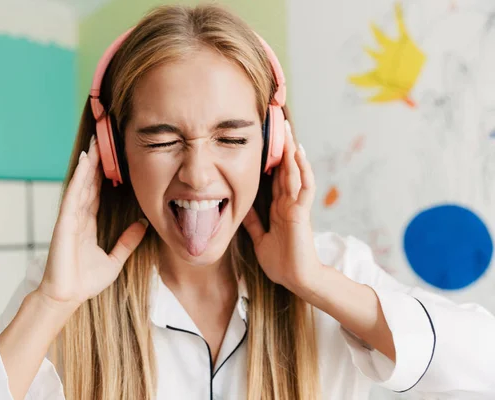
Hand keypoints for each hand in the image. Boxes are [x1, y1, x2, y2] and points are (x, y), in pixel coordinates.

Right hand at [37, 136, 148, 309]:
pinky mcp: (64, 223)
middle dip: (95, 162)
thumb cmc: (85, 282)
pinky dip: (79, 178)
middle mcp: (78, 217)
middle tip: (103, 140)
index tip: (110, 158)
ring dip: (88, 164)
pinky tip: (84, 162)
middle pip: (88, 183)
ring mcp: (70, 218)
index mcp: (87, 224)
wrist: (68, 297)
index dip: (101, 175)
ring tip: (96, 144)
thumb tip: (142, 225)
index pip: (96, 193)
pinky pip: (73, 195)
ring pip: (81, 184)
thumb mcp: (114, 260)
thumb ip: (127, 242)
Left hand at [242, 120, 320, 296]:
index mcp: (279, 207)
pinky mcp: (302, 212)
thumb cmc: (281, 262)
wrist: (296, 279)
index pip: (274, 178)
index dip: (271, 160)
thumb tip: (241, 208)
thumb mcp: (259, 238)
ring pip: (295, 173)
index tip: (265, 142)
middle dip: (281, 148)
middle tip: (278, 125)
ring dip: (291, 152)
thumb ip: (253, 222)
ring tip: (288, 131)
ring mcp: (296, 206)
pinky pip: (304, 187)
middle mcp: (288, 202)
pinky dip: (302, 170)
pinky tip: (298, 154)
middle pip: (285, 170)